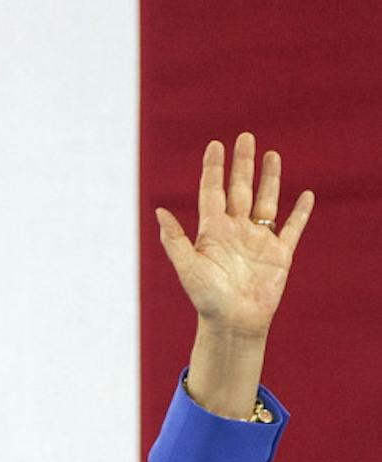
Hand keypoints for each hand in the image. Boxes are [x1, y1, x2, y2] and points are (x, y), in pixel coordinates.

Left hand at [155, 133, 312, 339]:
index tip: (215, 145)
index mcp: (212, 231)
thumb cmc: (206, 298)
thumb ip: (175, 239)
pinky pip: (292, 228)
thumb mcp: (187, 267)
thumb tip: (158, 211)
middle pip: (240, 189)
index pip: (212, 192)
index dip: (213, 169)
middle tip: (245, 137)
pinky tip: (305, 195)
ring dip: (270, 179)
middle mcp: (235, 231)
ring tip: (272, 154)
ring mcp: (258, 240)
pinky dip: (300, 212)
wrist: (233, 322)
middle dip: (242, 164)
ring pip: (266, 201)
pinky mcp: (280, 254)